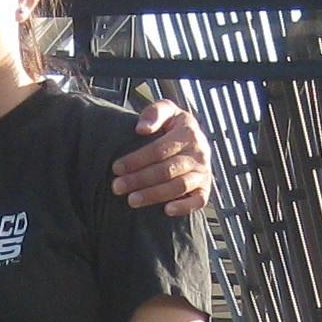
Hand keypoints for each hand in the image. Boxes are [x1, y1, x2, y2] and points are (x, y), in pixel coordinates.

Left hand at [110, 89, 213, 217]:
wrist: (194, 140)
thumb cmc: (173, 127)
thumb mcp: (166, 111)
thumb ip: (154, 113)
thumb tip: (142, 128)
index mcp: (188, 132)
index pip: (159, 150)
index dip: (136, 160)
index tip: (116, 168)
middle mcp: (199, 153)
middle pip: (166, 170)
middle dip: (139, 179)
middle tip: (117, 187)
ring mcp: (203, 172)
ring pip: (178, 186)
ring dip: (154, 195)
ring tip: (132, 200)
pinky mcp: (205, 189)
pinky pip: (198, 201)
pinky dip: (184, 207)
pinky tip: (166, 210)